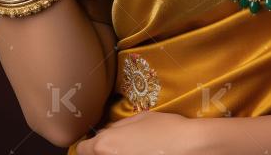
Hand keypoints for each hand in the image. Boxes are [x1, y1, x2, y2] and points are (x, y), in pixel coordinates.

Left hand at [75, 111, 198, 154]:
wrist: (188, 147)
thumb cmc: (165, 129)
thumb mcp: (139, 119)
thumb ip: (117, 127)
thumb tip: (106, 132)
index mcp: (105, 145)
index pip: (82, 149)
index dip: (88, 145)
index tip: (95, 143)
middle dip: (102, 152)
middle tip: (118, 147)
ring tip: (131, 151)